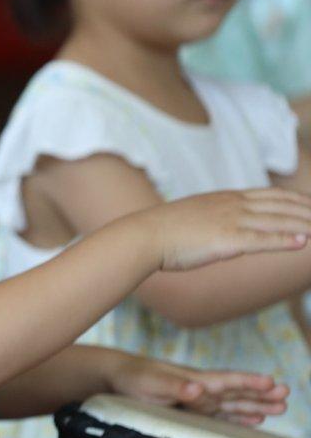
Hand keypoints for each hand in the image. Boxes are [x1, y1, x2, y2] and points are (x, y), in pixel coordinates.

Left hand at [110, 354, 288, 426]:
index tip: (271, 382)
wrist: (119, 378)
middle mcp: (203, 389)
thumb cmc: (136, 378)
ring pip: (234, 404)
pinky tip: (254, 421)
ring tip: (280, 408)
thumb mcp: (152, 383)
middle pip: (237, 392)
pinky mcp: (192, 412)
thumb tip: (198, 389)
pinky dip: (238, 419)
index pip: (228, 380)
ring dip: (256, 407)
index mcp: (196, 379)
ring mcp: (199, 401)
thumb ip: (175, 387)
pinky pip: (221, 416)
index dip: (248, 381)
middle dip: (261, 395)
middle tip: (286, 396)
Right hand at [145, 188, 310, 271]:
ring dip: (305, 225)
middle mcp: (233, 205)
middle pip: (282, 205)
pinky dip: (285, 240)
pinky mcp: (227, 240)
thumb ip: (214, 217)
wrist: (143, 235)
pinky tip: (303, 242)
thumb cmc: (162, 230)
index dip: (297, 200)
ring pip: (279, 221)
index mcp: (225, 198)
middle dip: (308, 211)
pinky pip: (263, 240)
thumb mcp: (194, 216)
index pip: (272, 195)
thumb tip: (222, 226)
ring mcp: (231, 221)